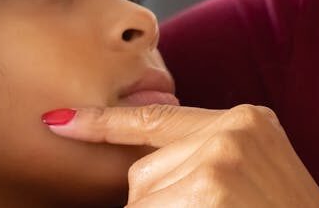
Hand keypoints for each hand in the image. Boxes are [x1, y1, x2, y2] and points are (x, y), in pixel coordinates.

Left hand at [45, 104, 318, 207]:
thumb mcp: (261, 176)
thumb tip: (143, 170)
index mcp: (246, 121)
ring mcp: (217, 163)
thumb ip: (209, 159)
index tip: (58, 120)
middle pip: (143, 176)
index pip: (158, 120)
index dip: (102, 124)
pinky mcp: (207, 193)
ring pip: (143, 205)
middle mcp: (231, 132)